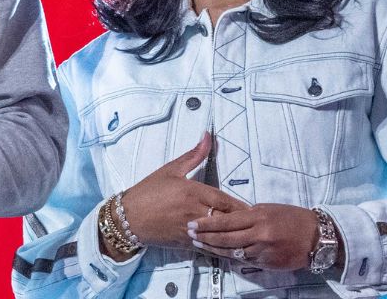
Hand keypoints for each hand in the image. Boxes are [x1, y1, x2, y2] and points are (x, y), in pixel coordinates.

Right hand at [117, 133, 248, 248]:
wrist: (128, 217)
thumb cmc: (149, 191)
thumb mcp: (170, 169)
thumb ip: (194, 154)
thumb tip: (208, 135)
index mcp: (192, 191)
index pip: (224, 200)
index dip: (241, 206)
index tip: (254, 209)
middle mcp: (194, 212)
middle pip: (226, 219)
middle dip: (242, 222)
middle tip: (257, 224)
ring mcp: (191, 230)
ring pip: (220, 236)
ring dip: (235, 238)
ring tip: (250, 239)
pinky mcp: (186, 244)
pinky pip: (209, 247)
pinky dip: (222, 249)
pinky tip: (232, 250)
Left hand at [188, 203, 325, 270]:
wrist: (316, 237)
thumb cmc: (293, 219)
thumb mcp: (269, 209)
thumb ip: (250, 215)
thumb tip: (231, 218)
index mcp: (258, 216)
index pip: (226, 220)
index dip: (207, 224)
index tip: (192, 223)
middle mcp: (259, 234)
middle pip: (226, 237)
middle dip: (206, 237)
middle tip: (189, 234)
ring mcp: (263, 250)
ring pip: (232, 251)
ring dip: (214, 249)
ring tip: (200, 245)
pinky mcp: (267, 262)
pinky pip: (245, 260)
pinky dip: (231, 257)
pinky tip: (220, 254)